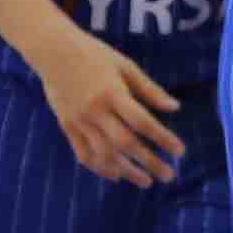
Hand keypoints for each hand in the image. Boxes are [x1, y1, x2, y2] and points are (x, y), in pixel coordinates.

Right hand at [34, 29, 187, 185]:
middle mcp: (96, 110)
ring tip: (146, 181)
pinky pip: (84, 154)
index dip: (163, 138)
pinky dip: (101, 168)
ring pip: (105, 154)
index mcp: (112, 93)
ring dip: (127, 171)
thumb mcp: (125, 65)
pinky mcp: (67, 127)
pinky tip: (116, 176)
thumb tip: (175, 107)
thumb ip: (149, 89)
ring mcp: (79, 121)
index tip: (180, 151)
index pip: (142, 121)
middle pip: (125, 143)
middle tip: (168, 175)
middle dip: (149, 162)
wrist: (52, 51)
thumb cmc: (93, 54)